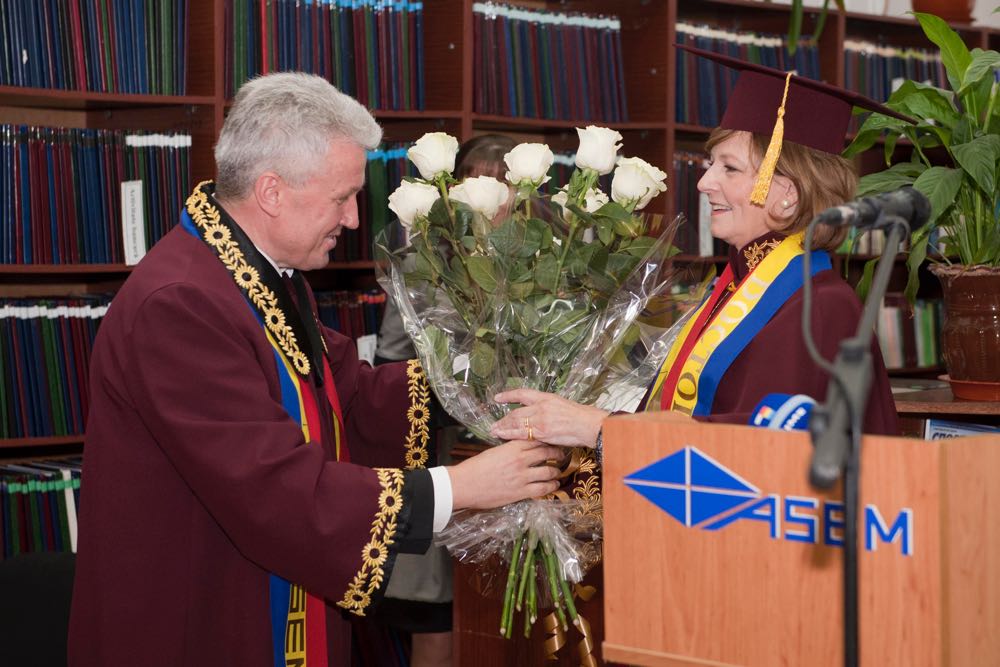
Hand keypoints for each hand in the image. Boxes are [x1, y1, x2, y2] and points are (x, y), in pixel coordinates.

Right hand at [448, 440, 562, 509]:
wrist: (465, 485)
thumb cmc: (475, 467)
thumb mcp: (494, 451)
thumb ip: (509, 448)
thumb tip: (520, 448)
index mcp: (512, 447)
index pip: (536, 438)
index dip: (547, 439)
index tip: (553, 440)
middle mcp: (521, 460)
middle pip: (547, 452)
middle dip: (557, 453)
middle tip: (562, 454)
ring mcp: (523, 476)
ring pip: (549, 471)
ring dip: (556, 471)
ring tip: (558, 471)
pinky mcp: (521, 491)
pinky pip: (543, 488)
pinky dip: (551, 486)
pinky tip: (554, 485)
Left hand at [490, 388, 608, 448]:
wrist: (589, 424)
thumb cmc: (580, 417)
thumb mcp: (563, 405)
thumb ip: (549, 408)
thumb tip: (539, 413)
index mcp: (546, 397)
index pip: (523, 393)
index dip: (509, 395)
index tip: (498, 397)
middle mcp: (541, 406)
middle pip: (516, 412)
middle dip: (504, 418)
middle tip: (493, 424)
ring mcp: (541, 419)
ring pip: (517, 422)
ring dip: (504, 427)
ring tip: (494, 431)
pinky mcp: (542, 432)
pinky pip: (523, 433)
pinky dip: (511, 435)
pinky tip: (503, 437)